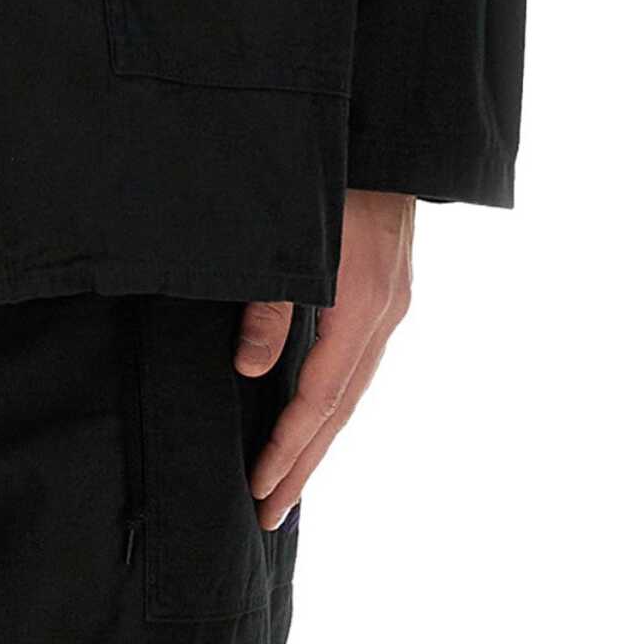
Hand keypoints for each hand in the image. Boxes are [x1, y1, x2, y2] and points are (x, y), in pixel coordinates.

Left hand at [233, 187, 414, 528]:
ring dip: (320, 438)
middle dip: (304, 463)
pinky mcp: (388, 290)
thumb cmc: (334, 173)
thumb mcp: (297, 234)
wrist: (390, 131)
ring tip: (289, 480)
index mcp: (362, 306)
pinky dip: (335, 399)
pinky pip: (359, 363)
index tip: (259, 486)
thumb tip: (251, 370)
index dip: (288, 446)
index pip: (320, 397)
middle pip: (341, 408)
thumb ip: (273, 302)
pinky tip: (317, 414)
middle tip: (271, 512)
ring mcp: (392, 304)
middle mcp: (384, 315)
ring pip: (353, 389)